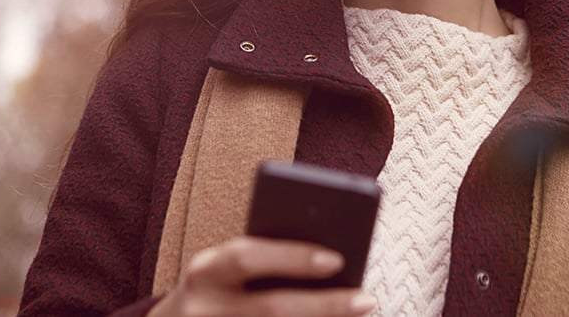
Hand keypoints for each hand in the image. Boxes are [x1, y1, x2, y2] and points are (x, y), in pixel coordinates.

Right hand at [149, 236, 376, 316]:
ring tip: (356, 315)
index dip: (292, 257)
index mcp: (204, 271)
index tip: (336, 258)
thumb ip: (263, 262)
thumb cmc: (216, 289)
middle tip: (365, 299)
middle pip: (271, 309)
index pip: (246, 257)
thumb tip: (332, 264)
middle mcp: (203, 309)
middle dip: (323, 305)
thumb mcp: (225, 270)